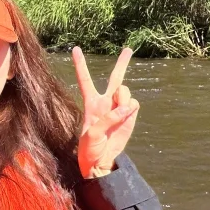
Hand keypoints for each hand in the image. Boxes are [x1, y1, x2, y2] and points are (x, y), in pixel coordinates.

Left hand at [73, 46, 138, 178]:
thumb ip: (109, 118)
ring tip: (118, 112)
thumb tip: (127, 107)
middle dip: (122, 63)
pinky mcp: (130, 115)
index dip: (81, 65)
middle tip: (128, 49)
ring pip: (125, 90)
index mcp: (91, 103)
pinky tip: (126, 116)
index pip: (85, 80)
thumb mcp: (93, 134)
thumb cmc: (90, 148)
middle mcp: (106, 101)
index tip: (75, 49)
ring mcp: (119, 107)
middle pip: (115, 77)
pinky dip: (131, 108)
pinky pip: (134, 103)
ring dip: (123, 97)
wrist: (102, 161)